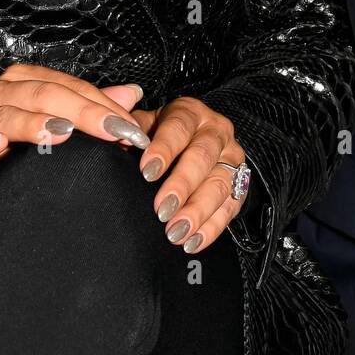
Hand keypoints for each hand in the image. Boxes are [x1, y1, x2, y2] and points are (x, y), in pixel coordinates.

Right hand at [0, 62, 148, 217]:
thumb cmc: (13, 152)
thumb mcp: (56, 128)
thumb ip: (90, 109)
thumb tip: (132, 93)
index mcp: (23, 82)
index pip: (70, 87)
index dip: (103, 105)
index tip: (132, 129)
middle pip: (44, 95)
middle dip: (84, 113)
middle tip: (115, 132)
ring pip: (6, 114)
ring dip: (35, 123)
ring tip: (63, 133)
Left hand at [128, 97, 247, 253]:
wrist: (195, 141)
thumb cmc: (161, 135)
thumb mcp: (144, 125)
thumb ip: (130, 130)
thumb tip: (114, 138)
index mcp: (190, 112)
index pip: (179, 127)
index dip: (164, 149)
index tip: (147, 172)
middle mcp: (216, 130)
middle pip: (203, 157)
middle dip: (182, 185)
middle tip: (162, 210)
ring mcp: (232, 156)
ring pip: (220, 183)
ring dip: (198, 211)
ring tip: (175, 233)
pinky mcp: (240, 182)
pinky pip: (231, 206)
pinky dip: (212, 228)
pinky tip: (193, 242)